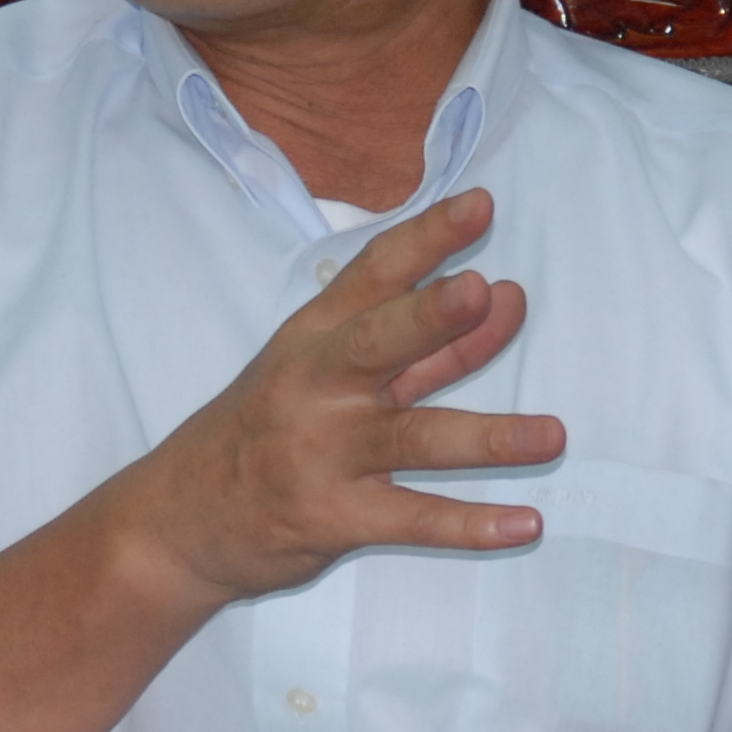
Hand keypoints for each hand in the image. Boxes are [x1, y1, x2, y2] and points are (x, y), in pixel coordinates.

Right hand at [119, 189, 563, 609]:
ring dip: (487, 438)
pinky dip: (469, 526)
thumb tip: (504, 295)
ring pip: (413, 439)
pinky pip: (411, 521)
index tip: (480, 205)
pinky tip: (523, 524)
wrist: (180, 519)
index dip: (425, 237)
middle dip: (429, 318)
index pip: (372, 275)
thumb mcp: (322, 369)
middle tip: (482, 292)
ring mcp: (324, 455)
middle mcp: (316, 387)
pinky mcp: (334, 518)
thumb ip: (420, 340)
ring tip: (552, 435)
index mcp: (314, 336)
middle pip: (377, 344)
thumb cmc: (267, 428)